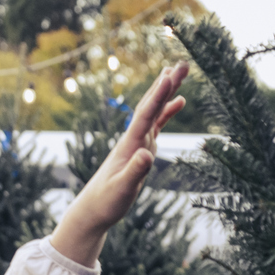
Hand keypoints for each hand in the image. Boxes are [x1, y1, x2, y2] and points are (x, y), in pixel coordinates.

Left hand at [50, 62, 189, 268]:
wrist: (92, 210)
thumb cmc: (106, 203)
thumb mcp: (122, 190)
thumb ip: (135, 172)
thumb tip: (147, 154)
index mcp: (129, 146)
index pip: (145, 116)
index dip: (158, 96)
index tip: (170, 75)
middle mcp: (132, 139)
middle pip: (150, 106)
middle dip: (165, 84)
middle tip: (182, 63)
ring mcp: (136, 143)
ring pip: (154, 111)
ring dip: (166, 91)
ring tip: (179, 70)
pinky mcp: (139, 149)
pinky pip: (156, 124)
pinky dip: (167, 111)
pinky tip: (179, 101)